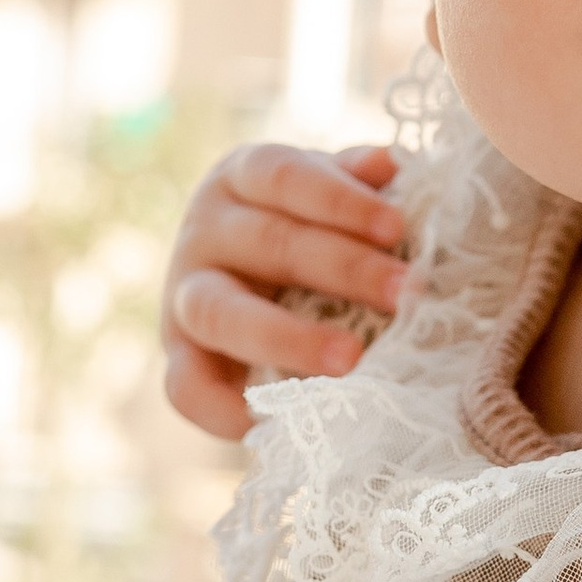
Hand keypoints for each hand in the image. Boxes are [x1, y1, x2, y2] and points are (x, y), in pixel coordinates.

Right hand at [161, 143, 409, 441]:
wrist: (239, 274)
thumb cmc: (303, 224)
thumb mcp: (325, 190)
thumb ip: (355, 178)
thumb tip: (390, 162)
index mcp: (242, 176)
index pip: (285, 176)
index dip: (340, 200)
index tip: (397, 227)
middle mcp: (204, 230)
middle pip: (268, 243)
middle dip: (343, 268)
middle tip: (404, 294)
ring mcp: (182, 294)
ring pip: (221, 313)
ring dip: (289, 337)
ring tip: (352, 359)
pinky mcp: (177, 354)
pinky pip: (183, 387)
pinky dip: (222, 408)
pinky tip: (274, 420)